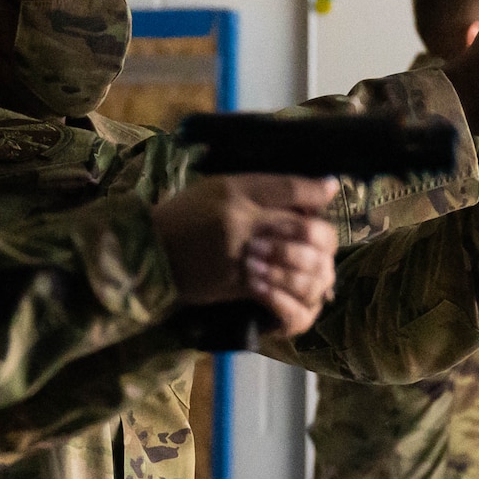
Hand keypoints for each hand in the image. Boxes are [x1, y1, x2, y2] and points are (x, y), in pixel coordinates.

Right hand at [152, 175, 340, 336]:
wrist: (147, 253)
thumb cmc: (183, 216)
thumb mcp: (215, 187)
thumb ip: (256, 187)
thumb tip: (302, 191)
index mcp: (235, 188)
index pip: (289, 187)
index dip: (316, 191)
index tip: (331, 190)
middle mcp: (241, 217)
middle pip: (303, 226)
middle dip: (322, 236)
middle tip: (325, 240)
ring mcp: (240, 252)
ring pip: (297, 260)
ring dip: (313, 267)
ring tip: (319, 268)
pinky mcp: (234, 281)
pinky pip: (276, 288)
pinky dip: (290, 291)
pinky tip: (296, 290)